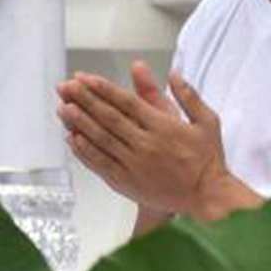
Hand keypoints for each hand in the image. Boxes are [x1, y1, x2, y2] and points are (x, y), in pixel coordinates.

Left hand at [56, 62, 256, 220]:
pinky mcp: (128, 183)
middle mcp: (146, 144)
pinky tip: (72, 140)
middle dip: (84, 100)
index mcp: (163, 126)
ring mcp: (135, 164)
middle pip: (108, 118)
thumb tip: (172, 73)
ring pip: (101, 140)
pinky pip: (102, 164)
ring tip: (62, 109)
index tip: (84, 78)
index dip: (102, 89)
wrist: (208, 197)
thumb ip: (188, 96)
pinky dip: (85, 152)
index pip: (126, 102)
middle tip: (64, 88)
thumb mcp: (207, 121)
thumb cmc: (208, 159)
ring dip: (79, 123)